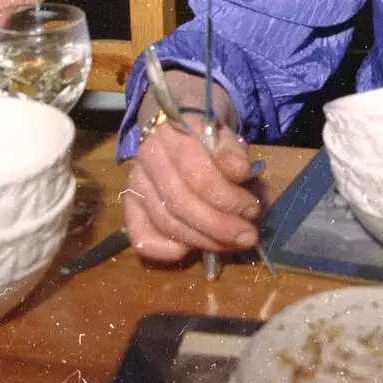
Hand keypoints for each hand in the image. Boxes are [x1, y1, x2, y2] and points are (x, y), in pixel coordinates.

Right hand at [123, 115, 263, 263]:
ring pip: (165, 223)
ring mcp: (135, 183)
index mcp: (173, 135)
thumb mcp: (226, 137)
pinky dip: (165, 250)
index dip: (227, 199)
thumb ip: (233, 153)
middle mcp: (147, 158)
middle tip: (246, 237)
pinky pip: (141, 237)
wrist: (178, 132)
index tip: (252, 209)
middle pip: (180, 204)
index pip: (198, 176)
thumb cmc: (207, 139)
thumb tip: (240, 172)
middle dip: (218, 227)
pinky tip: (189, 251)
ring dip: (202, 241)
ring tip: (230, 244)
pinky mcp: (130, 205)